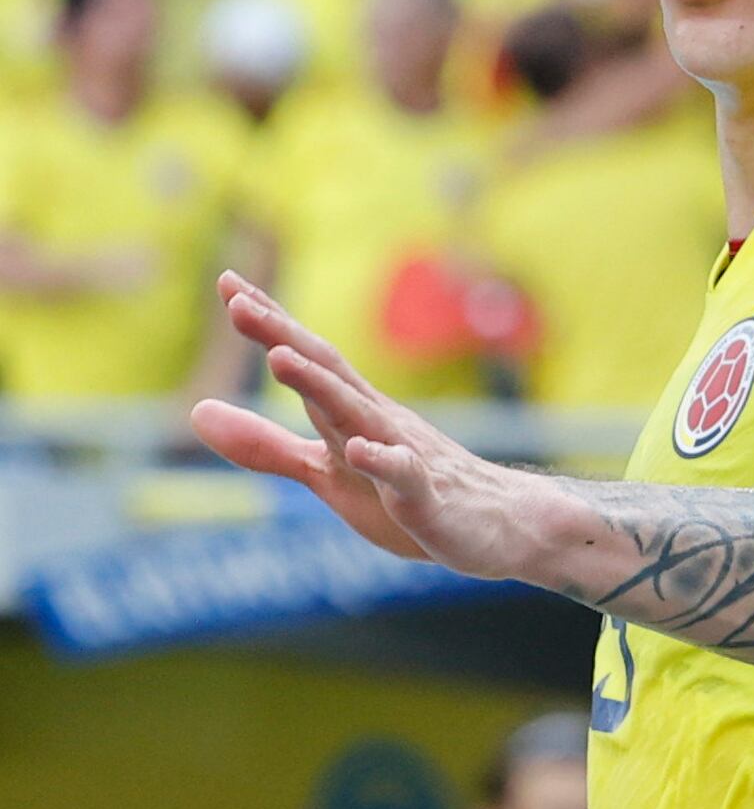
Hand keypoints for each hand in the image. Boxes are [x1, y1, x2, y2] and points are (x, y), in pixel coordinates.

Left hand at [187, 275, 541, 574]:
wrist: (501, 526)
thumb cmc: (409, 495)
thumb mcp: (326, 472)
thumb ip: (265, 445)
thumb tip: (196, 412)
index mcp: (351, 414)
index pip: (307, 358)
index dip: (269, 322)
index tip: (227, 282)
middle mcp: (377, 421)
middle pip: (327, 373)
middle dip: (283, 336)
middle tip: (239, 301)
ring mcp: (405, 456)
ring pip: (359, 416)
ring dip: (321, 387)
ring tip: (281, 358)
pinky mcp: (428, 498)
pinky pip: (405, 476)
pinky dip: (384, 461)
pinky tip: (362, 450)